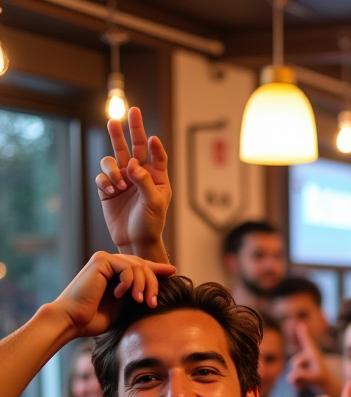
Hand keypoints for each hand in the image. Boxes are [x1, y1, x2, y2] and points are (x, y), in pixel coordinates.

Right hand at [50, 252, 174, 341]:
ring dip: (143, 285)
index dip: (158, 269)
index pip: (141, 267)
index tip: (173, 271)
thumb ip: (138, 294)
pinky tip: (120, 295)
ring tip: (140, 302)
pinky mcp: (100, 261)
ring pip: (138, 265)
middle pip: (143, 265)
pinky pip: (126, 267)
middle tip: (152, 303)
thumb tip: (156, 290)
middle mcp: (110, 263)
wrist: (74, 321)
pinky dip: (129, 282)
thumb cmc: (95, 319)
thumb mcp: (125, 306)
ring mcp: (104, 260)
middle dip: (153, 284)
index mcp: (115, 273)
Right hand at [95, 107, 171, 259]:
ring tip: (119, 184)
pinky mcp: (108, 187)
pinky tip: (112, 192)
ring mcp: (122, 179)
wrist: (134, 240)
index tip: (151, 138)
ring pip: (113, 158)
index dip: (154, 146)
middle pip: (133, 146)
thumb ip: (144, 182)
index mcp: (156, 177)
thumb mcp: (154, 204)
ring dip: (113, 167)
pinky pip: (102, 176)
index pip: (156, 156)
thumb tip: (133, 164)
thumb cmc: (150, 223)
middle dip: (131, 129)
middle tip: (130, 111)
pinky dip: (105, 181)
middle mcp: (139, 174)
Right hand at [287, 322, 340, 396]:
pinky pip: (292, 379)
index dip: (303, 334)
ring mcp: (300, 363)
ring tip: (310, 381)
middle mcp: (305, 355)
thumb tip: (290, 377)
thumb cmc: (324, 379)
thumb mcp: (316, 378)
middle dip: (301, 371)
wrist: (326, 386)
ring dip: (300, 380)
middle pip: (295, 363)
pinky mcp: (297, 372)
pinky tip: (303, 386)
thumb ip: (304, 376)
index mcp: (313, 353)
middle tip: (313, 376)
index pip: (307, 342)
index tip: (300, 324)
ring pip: (293, 373)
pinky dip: (297, 384)